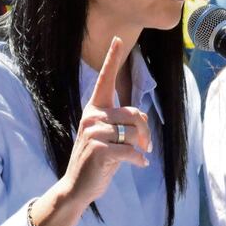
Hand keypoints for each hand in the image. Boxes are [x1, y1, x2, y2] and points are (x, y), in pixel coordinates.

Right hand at [59, 37, 150, 208]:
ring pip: (134, 132)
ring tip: (138, 155)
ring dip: (141, 147)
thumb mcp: (109, 136)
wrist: (78, 186)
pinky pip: (130, 150)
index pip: (105, 80)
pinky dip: (139, 160)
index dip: (112, 58)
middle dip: (145, 131)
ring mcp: (94, 132)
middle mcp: (92, 116)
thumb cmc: (98, 159)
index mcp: (94, 108)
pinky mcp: (100, 150)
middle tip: (146, 145)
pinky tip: (138, 165)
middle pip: (134, 113)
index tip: (118, 38)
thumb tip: (142, 122)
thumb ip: (123, 123)